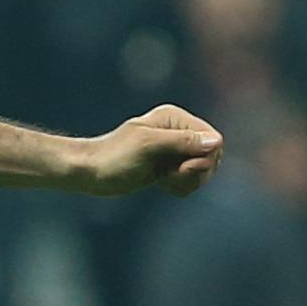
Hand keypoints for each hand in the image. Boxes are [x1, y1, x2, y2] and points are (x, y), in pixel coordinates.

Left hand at [84, 106, 227, 196]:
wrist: (90, 173)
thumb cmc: (114, 156)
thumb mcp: (148, 146)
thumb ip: (182, 142)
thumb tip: (216, 141)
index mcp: (174, 118)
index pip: (213, 139)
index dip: (204, 158)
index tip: (183, 168)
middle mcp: (178, 131)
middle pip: (211, 157)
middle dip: (196, 172)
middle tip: (171, 176)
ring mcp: (174, 150)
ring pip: (202, 171)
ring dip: (186, 181)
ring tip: (163, 180)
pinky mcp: (169, 167)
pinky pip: (190, 181)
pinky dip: (180, 187)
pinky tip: (161, 184)